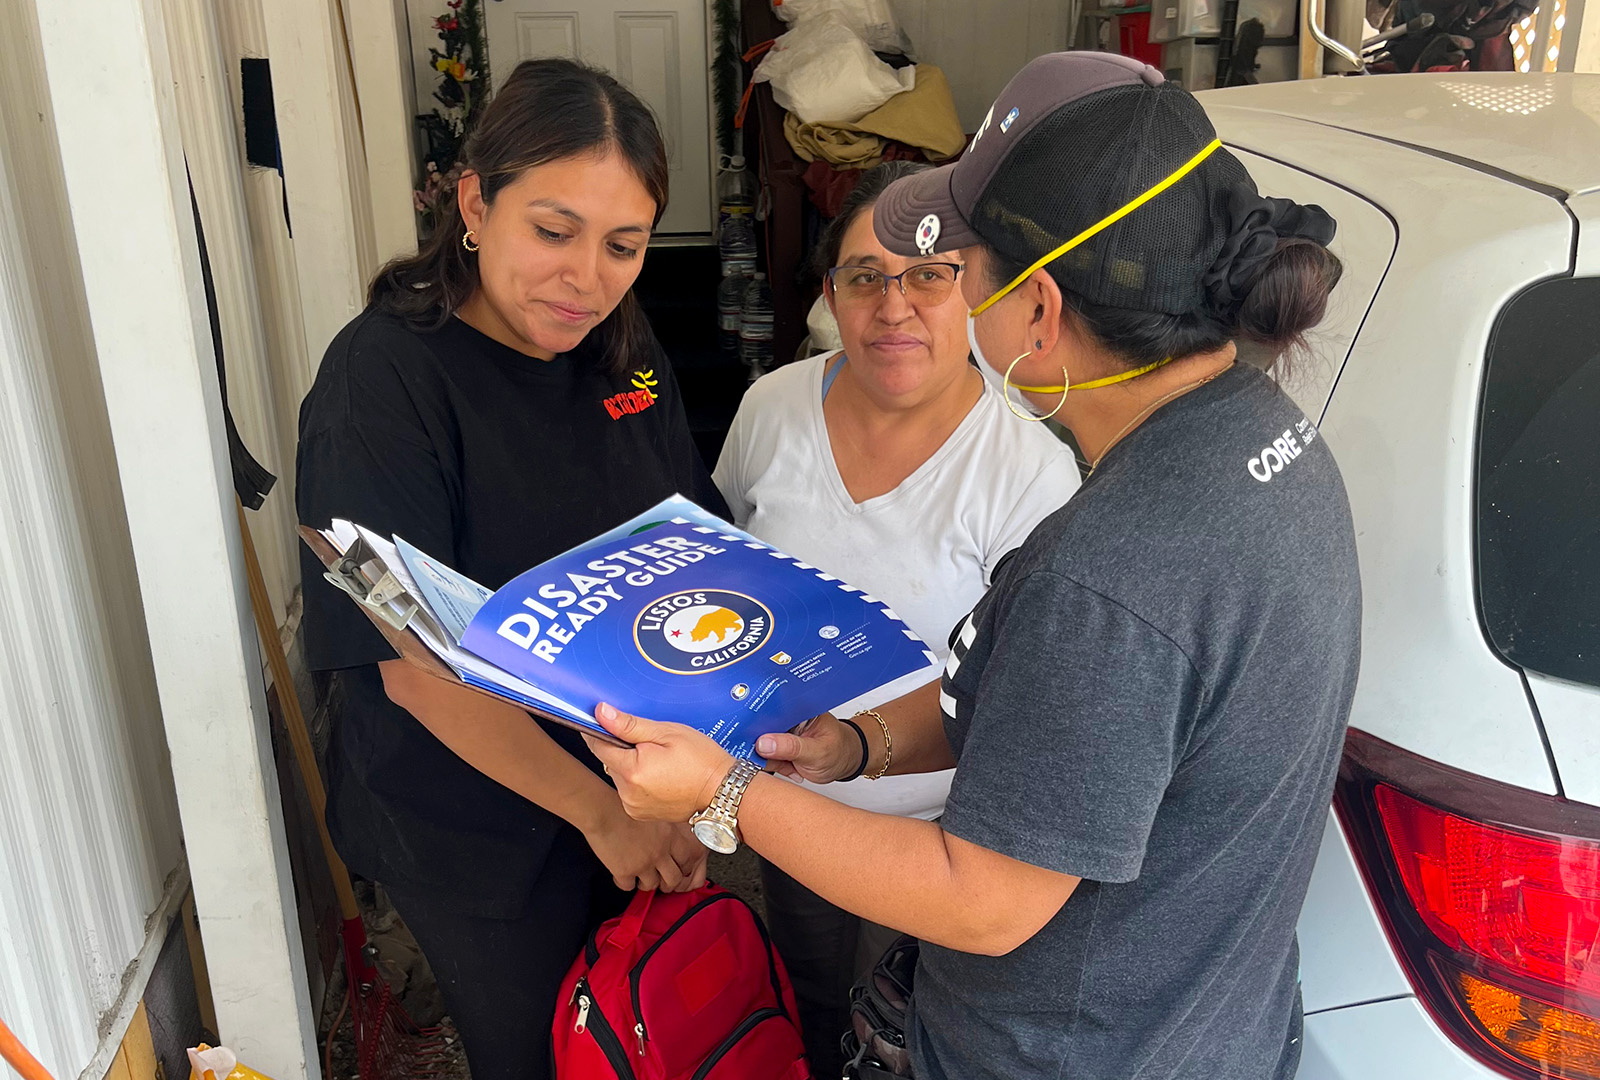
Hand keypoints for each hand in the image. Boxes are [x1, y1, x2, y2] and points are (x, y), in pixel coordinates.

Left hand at [584, 703, 738, 823]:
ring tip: (659, 760)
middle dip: (623, 749)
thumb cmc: (700, 760)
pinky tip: (659, 775)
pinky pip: (629, 790)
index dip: (600, 731)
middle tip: (650, 742)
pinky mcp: (640, 813)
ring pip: (619, 776)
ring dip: (630, 765)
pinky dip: (638, 781)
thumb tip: (602, 713)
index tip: (606, 723)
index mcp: (633, 770)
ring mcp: (633, 806)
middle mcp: (628, 793)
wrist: (721, 791)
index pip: (598, 745)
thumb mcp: (667, 733)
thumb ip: (630, 725)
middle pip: (610, 761)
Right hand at [585, 801, 705, 891]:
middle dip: (667, 883)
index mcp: (669, 836)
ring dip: (646, 883)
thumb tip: (668, 840)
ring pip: (652, 886)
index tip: (677, 868)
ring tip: (640, 877)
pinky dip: (625, 883)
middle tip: (660, 880)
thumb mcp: (654, 815)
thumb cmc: (624, 808)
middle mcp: (659, 852)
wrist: (602, 812)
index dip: (682, 867)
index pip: (687, 860)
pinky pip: (628, 887)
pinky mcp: (624, 871)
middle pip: (673, 879)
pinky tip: (622, 875)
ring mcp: (643, 864)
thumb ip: (664, 830)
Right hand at [755, 713, 863, 783]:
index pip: (769, 711)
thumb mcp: (817, 751)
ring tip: (793, 766)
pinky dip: (775, 767)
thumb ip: (791, 747)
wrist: (844, 762)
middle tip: (777, 760)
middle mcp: (786, 718)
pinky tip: (792, 769)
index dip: (755, 724)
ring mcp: (781, 733)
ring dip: (771, 761)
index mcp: (796, 709)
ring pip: (759, 745)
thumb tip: (763, 743)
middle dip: (760, 747)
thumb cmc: (839, 750)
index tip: (748, 739)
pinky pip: (765, 757)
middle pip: (759, 728)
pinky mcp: (778, 747)